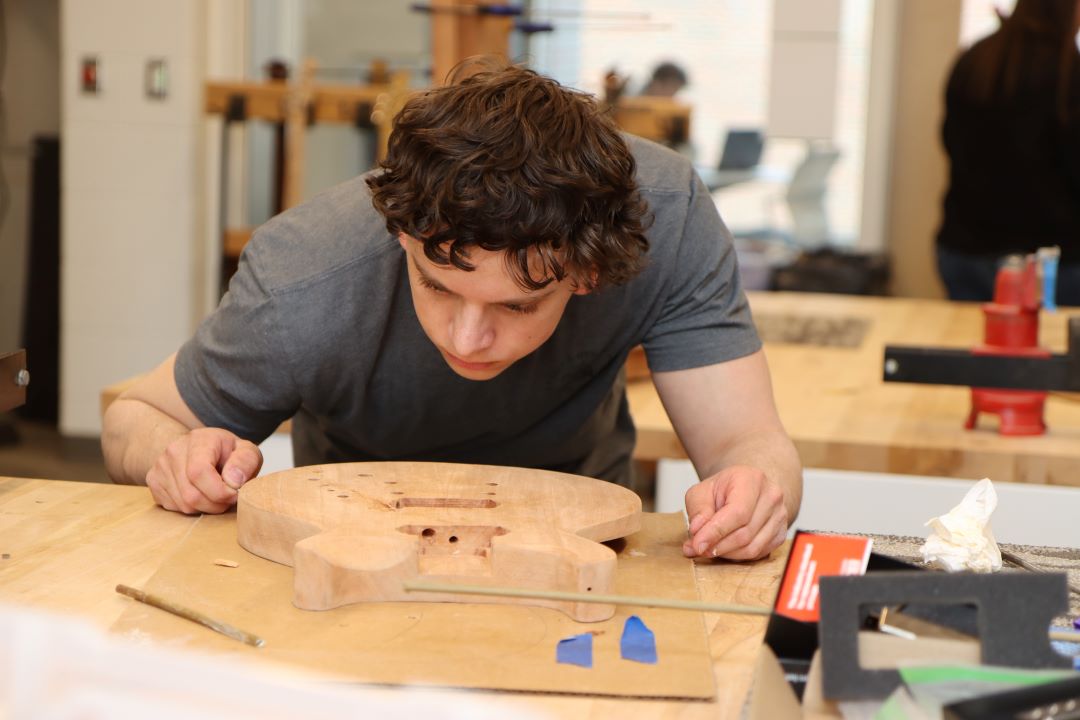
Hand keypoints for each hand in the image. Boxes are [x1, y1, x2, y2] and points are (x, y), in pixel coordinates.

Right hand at [146, 428, 262, 513]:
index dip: (219, 491)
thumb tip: (234, 481)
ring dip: (205, 508)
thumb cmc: (227, 452)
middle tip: (228, 498)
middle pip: (191, 495)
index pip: (199, 472)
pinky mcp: (153, 481)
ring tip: (216, 495)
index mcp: (199, 439)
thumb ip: (246, 462)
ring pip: (183, 505)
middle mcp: (174, 451)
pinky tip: (200, 494)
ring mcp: (160, 466)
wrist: (200, 447)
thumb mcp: (246, 451)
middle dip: (215, 504)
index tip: (234, 493)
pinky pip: (173, 508)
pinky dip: (191, 509)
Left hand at [682, 465, 787, 560]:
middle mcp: (772, 496)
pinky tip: (725, 547)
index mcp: (752, 479)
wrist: (746, 488)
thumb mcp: (702, 491)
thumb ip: (698, 510)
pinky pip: (758, 553)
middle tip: (697, 549)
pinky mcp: (781, 534)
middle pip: (745, 533)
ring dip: (726, 553)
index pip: (737, 513)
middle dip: (718, 546)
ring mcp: (780, 516)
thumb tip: (697, 532)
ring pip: (752, 547)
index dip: (716, 532)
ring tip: (709, 547)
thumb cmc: (724, 489)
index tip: (697, 545)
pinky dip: (738, 556)